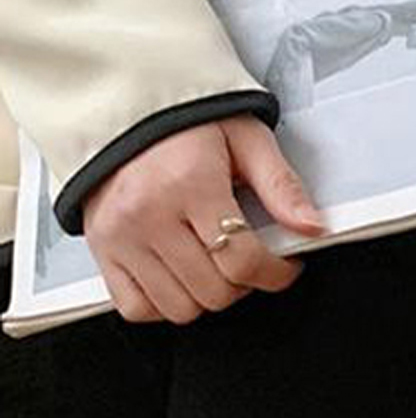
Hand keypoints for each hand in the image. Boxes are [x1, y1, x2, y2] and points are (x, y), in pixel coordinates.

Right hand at [81, 114, 325, 324]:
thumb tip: (312, 226)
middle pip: (215, 292)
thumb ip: (281, 186)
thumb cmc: (185, 125)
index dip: (277, 273)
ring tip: (213, 264)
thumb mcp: (246, 139)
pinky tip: (179, 276)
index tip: (285, 266)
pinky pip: (136, 308)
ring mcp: (120, 236)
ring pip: (180, 308)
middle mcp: (148, 214)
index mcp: (189, 184)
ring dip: (207, 296)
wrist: (121, 109)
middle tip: (247, 259)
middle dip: (244, 283)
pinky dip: (162, 304)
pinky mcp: (101, 249)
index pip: (243, 260)